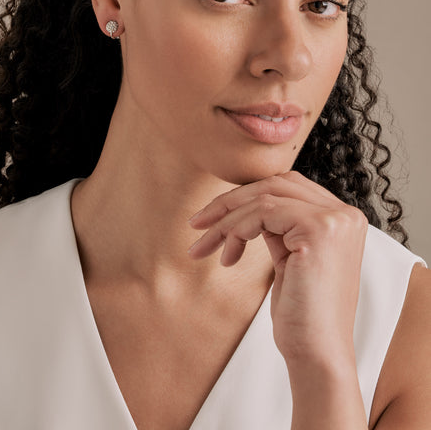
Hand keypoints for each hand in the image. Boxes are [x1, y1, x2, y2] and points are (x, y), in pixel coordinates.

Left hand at [187, 170, 367, 366]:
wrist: (317, 356)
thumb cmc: (302, 317)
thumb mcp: (291, 259)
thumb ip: (280, 227)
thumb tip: (246, 205)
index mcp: (343, 219)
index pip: (288, 188)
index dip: (247, 197)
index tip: (212, 218)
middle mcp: (346, 214)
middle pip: (276, 184)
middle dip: (231, 202)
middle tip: (196, 224)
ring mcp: (335, 220)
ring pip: (264, 198)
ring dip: (226, 221)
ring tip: (204, 248)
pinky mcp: (319, 230)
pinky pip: (263, 212)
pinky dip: (237, 230)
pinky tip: (228, 257)